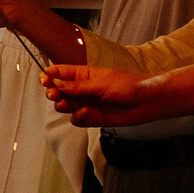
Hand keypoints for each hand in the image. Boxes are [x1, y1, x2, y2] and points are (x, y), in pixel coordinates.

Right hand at [41, 63, 161, 127]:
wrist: (148, 102)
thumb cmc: (128, 85)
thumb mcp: (101, 82)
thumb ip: (77, 86)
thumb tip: (55, 83)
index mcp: (83, 74)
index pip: (59, 72)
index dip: (49, 76)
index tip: (45, 81)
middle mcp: (81, 89)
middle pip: (57, 90)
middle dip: (53, 93)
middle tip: (54, 95)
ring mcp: (86, 103)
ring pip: (64, 106)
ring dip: (63, 105)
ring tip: (68, 105)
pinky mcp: (92, 118)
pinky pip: (76, 119)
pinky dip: (78, 118)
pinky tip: (86, 114)